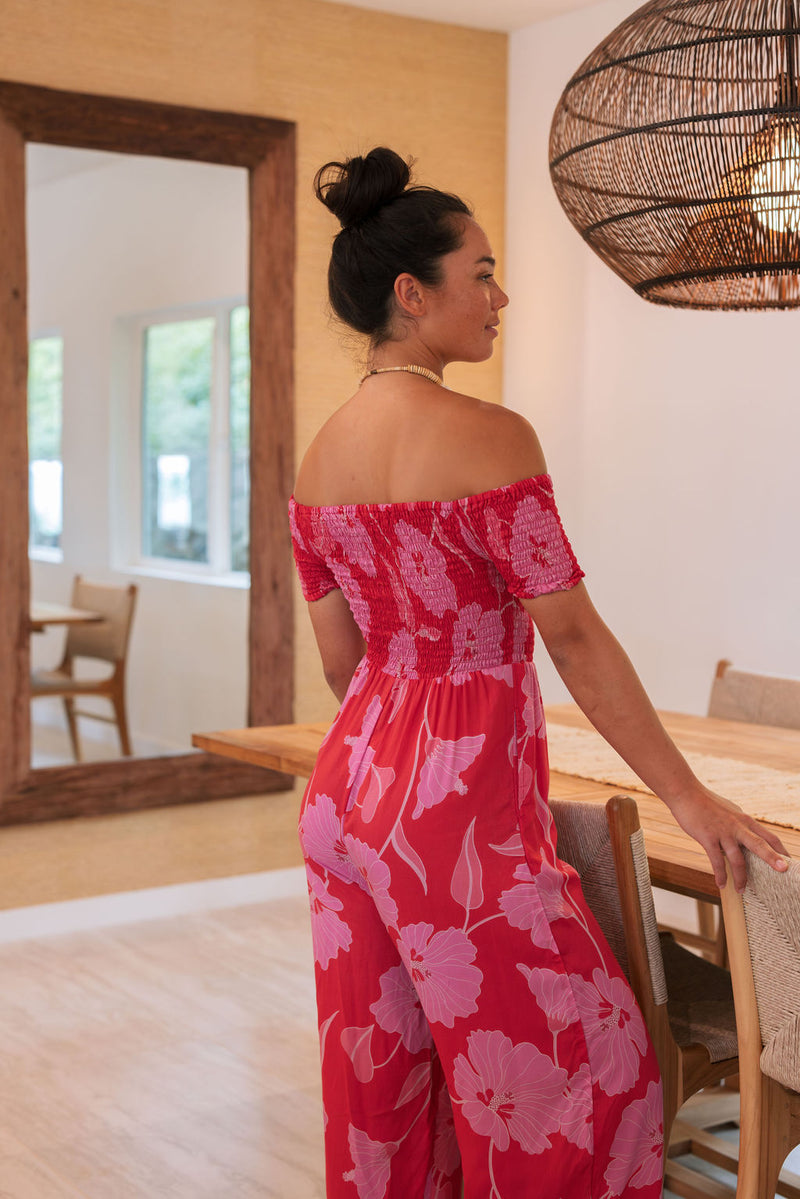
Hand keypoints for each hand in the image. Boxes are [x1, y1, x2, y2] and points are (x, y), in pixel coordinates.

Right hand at [667, 784, 789, 891]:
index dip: (780, 850)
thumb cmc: (705, 802)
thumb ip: (739, 824)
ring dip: (741, 877)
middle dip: (773, 859)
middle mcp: (737, 826)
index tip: (789, 862)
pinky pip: (716, 860)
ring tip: (742, 889)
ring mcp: (723, 832)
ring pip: (738, 858)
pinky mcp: (708, 837)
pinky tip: (721, 884)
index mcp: (744, 820)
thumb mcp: (729, 811)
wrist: (685, 793)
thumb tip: (746, 834)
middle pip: (760, 844)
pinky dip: (720, 874)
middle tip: (784, 871)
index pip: (769, 836)